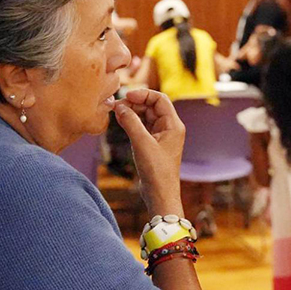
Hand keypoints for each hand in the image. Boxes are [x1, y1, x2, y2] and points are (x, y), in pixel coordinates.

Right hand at [113, 89, 184, 215]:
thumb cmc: (156, 171)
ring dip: (132, 112)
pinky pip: (142, 127)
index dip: (143, 94)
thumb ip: (131, 123)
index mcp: (173, 125)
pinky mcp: (153, 144)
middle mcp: (169, 128)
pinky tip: (121, 122)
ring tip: (117, 113)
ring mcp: (161, 136)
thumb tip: (120, 106)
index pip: (159, 99)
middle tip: (117, 105)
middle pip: (152, 106)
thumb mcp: (142, 143)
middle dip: (135, 103)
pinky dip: (132, 122)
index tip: (127, 96)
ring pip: (146, 116)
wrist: (160, 195)